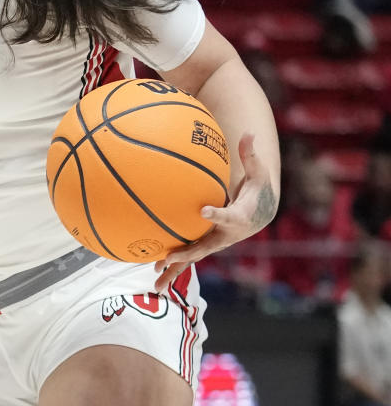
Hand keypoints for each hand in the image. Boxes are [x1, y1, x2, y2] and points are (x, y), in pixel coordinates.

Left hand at [153, 133, 277, 291]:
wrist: (262, 212)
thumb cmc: (258, 190)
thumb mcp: (258, 173)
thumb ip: (250, 155)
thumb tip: (249, 133)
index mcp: (237, 217)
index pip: (226, 215)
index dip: (217, 213)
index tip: (205, 210)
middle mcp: (224, 235)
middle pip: (203, 248)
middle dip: (186, 253)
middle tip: (169, 257)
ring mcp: (214, 242)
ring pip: (192, 258)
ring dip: (174, 270)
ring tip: (154, 281)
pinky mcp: (207, 243)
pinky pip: (188, 255)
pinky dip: (172, 264)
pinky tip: (153, 271)